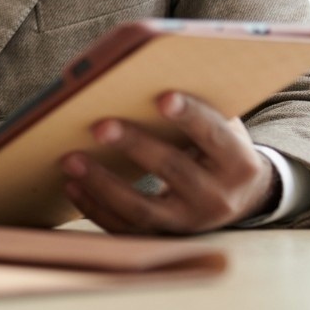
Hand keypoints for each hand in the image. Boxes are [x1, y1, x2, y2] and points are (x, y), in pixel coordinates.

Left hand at [60, 92, 277, 234]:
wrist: (238, 199)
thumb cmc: (218, 147)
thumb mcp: (223, 127)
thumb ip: (197, 106)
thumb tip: (145, 71)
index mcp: (238, 164)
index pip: (214, 136)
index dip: (190, 116)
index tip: (162, 97)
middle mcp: (217, 199)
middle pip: (173, 171)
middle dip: (135, 146)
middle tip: (99, 126)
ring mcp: (188, 224)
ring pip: (143, 209)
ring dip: (103, 183)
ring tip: (71, 158)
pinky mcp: (162, 238)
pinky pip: (124, 228)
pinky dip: (94, 207)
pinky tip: (71, 184)